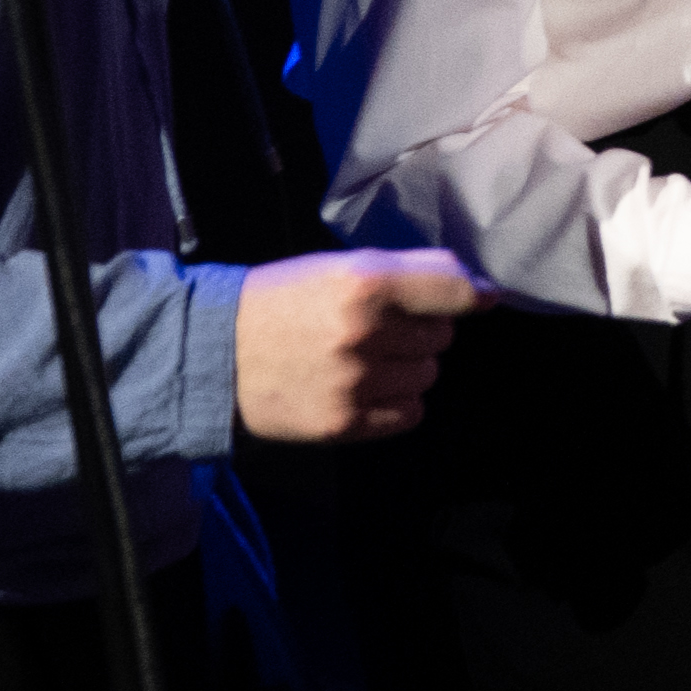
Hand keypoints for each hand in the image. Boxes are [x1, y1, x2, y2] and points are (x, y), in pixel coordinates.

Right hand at [233, 246, 477, 442]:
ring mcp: (355, 383)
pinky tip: (361, 388)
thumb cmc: (280, 302)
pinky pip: (410, 413)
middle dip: (418, 330)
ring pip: (427, 376)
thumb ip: (409, 271)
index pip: (454, 290)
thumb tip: (478, 288)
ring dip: (406, 367)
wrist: (211, 354)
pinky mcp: (345, 423)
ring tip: (360, 358)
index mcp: (362, 283)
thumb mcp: (337, 267)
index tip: (477, 298)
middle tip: (375, 327)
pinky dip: (395, 402)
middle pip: (441, 336)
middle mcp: (364, 334)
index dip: (471, 294)